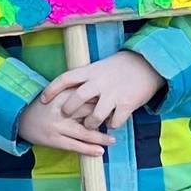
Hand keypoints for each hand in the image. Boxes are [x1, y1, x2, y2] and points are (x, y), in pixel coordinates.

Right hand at [17, 99, 113, 155]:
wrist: (18, 117)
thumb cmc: (41, 105)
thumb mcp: (56, 93)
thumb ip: (75, 94)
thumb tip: (100, 98)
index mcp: (62, 94)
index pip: (88, 95)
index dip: (103, 99)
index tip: (115, 102)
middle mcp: (61, 109)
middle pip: (89, 113)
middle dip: (105, 117)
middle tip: (118, 121)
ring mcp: (58, 126)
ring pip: (85, 132)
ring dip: (101, 137)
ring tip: (112, 140)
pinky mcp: (54, 139)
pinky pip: (75, 146)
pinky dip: (89, 149)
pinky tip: (100, 151)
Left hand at [38, 50, 167, 130]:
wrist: (148, 64)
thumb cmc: (120, 67)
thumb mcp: (100, 67)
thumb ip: (86, 78)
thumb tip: (67, 90)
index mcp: (91, 71)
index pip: (65, 78)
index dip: (51, 90)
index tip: (42, 100)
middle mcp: (100, 82)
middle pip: (77, 99)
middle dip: (69, 110)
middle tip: (67, 115)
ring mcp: (114, 94)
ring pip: (95, 116)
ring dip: (90, 123)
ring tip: (91, 124)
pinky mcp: (128, 104)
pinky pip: (115, 122)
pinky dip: (111, 125)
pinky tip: (111, 123)